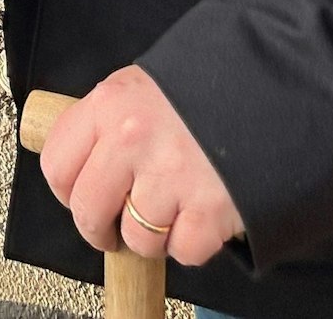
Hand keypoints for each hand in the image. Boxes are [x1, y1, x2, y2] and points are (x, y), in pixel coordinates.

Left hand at [39, 65, 243, 267]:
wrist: (275, 81)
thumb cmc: (208, 82)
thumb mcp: (146, 84)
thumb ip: (112, 121)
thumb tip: (84, 164)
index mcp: (110, 103)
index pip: (57, 164)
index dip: (67, 191)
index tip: (80, 198)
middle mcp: (133, 138)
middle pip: (88, 211)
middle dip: (100, 229)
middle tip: (116, 227)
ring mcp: (171, 175)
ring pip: (137, 238)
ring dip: (152, 237)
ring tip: (171, 211)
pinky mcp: (210, 207)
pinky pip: (184, 251)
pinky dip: (193, 244)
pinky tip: (201, 215)